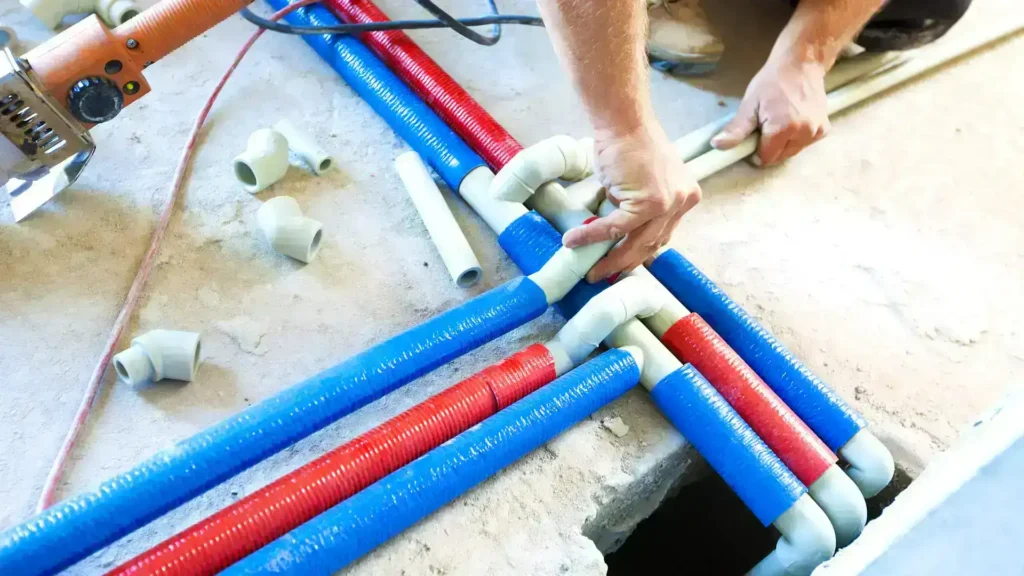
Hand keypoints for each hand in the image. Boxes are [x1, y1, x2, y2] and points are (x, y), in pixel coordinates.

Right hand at [563, 122, 700, 282]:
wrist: (623, 121)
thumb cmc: (627, 144)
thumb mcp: (640, 182)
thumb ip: (635, 206)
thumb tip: (614, 231)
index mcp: (685, 197)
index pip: (661, 234)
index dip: (639, 253)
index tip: (622, 265)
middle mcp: (683, 202)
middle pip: (652, 244)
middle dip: (625, 263)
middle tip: (604, 275)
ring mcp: (670, 203)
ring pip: (637, 242)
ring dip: (611, 259)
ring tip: (592, 271)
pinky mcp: (650, 202)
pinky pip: (617, 227)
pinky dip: (593, 236)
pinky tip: (574, 241)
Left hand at [711, 52, 829, 164]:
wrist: (801, 63)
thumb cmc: (772, 81)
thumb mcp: (749, 104)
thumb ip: (736, 129)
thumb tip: (717, 146)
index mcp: (783, 129)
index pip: (765, 158)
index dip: (755, 152)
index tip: (753, 137)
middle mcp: (803, 133)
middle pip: (779, 157)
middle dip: (769, 148)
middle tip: (765, 126)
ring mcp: (816, 132)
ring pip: (792, 152)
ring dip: (783, 145)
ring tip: (779, 121)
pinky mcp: (824, 129)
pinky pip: (804, 144)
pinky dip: (796, 139)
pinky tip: (793, 122)